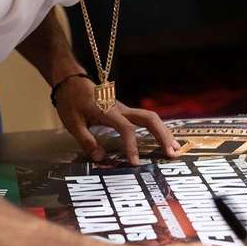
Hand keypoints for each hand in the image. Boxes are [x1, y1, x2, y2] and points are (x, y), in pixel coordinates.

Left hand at [54, 75, 180, 164]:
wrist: (72, 83)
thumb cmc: (71, 102)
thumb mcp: (72, 123)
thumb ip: (86, 141)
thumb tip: (100, 159)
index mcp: (108, 111)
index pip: (125, 129)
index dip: (132, 146)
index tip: (135, 163)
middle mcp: (121, 109)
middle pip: (149, 118)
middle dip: (162, 135)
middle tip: (172, 154)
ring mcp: (125, 109)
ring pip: (151, 117)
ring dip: (164, 133)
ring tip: (175, 150)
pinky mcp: (125, 112)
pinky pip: (146, 119)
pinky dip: (158, 130)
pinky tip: (165, 141)